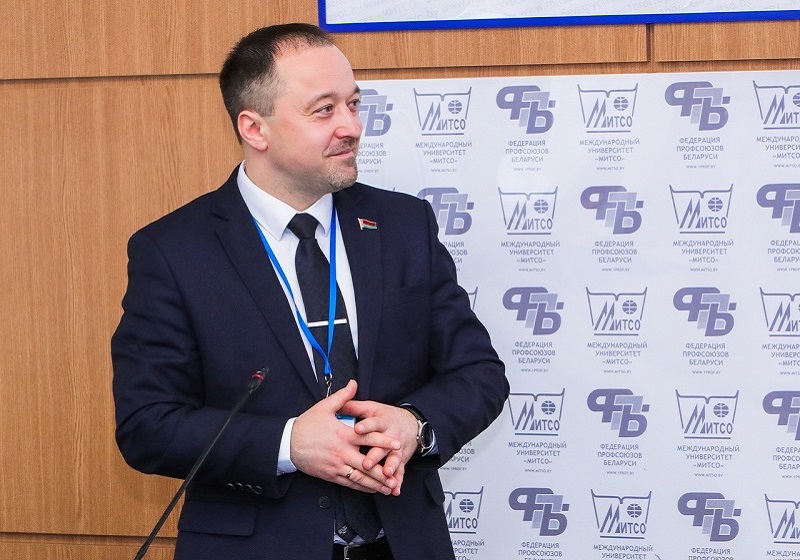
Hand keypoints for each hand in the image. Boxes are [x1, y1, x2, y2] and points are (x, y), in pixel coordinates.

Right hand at [290, 380, 401, 494]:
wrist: (287, 443)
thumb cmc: (306, 425)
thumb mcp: (324, 407)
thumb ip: (342, 397)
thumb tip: (354, 383)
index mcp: (343, 434)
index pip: (368, 438)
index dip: (384, 441)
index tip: (397, 444)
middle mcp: (342, 452)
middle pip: (367, 463)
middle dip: (384, 470)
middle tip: (397, 474)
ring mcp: (337, 465)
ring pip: (360, 477)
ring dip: (376, 483)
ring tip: (389, 487)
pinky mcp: (331, 475)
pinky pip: (350, 483)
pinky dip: (362, 487)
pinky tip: (372, 489)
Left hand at [337, 399, 419, 495]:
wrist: (410, 424)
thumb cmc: (386, 416)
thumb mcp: (372, 408)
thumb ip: (355, 407)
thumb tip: (338, 403)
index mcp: (382, 421)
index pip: (373, 422)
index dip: (366, 425)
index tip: (357, 429)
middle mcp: (391, 435)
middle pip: (383, 445)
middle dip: (375, 454)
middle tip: (366, 463)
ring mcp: (397, 449)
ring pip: (393, 459)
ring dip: (390, 467)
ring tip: (386, 475)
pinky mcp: (401, 460)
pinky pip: (400, 471)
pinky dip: (398, 481)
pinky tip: (394, 489)